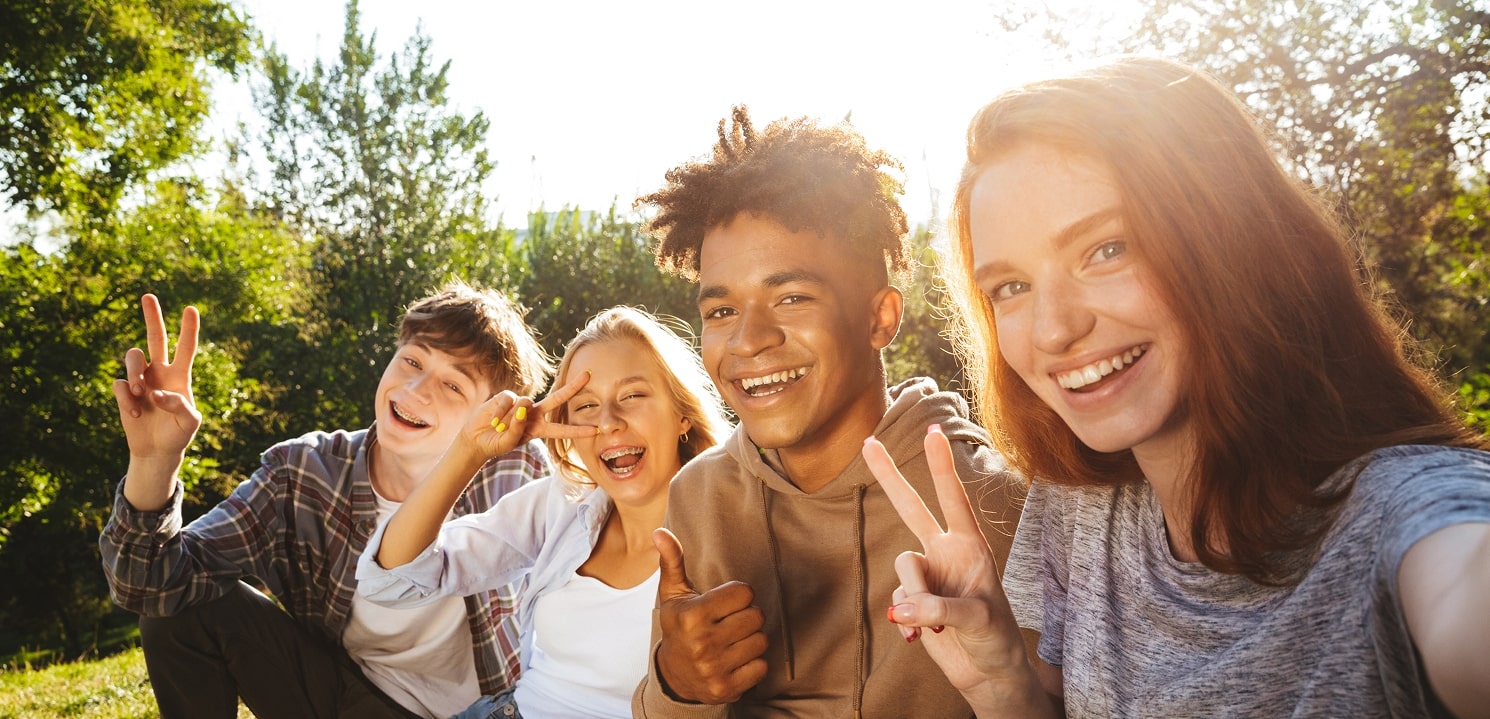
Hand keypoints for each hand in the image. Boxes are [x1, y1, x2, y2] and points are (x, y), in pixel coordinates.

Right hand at [111, 294, 201, 464]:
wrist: (157, 451)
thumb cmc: (179, 435)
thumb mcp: (189, 423)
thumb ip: (179, 406)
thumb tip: (156, 393)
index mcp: (180, 375)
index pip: (186, 348)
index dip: (188, 329)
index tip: (191, 308)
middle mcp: (160, 372)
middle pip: (155, 338)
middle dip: (152, 317)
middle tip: (148, 296)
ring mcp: (141, 380)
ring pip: (133, 357)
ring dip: (134, 372)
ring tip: (139, 392)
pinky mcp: (125, 392)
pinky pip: (120, 384)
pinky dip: (126, 399)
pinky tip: (135, 414)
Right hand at [456, 371, 597, 460]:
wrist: (476, 438)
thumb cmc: (495, 443)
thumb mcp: (508, 442)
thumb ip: (517, 428)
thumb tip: (523, 407)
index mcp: (539, 429)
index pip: (562, 429)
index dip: (578, 430)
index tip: (596, 430)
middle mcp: (534, 414)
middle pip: (557, 399)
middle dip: (573, 387)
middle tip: (588, 375)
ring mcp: (521, 404)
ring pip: (526, 403)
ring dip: (511, 418)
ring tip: (498, 427)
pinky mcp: (507, 396)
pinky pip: (509, 401)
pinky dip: (500, 412)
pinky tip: (493, 420)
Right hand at [653, 527, 767, 703]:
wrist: (674, 676)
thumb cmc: (679, 627)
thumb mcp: (673, 594)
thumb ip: (673, 561)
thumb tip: (660, 532)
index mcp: (692, 615)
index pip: (745, 592)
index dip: (738, 595)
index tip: (724, 603)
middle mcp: (703, 643)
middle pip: (756, 616)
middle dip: (746, 616)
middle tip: (729, 622)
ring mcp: (715, 668)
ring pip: (761, 641)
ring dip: (751, 639)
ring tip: (732, 641)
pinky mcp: (727, 688)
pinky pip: (762, 666)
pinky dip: (753, 663)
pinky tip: (735, 660)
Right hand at [861, 425, 1029, 691]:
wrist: (988, 673)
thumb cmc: (997, 640)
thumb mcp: (977, 621)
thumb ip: (939, 608)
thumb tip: (901, 608)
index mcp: (970, 547)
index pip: (953, 499)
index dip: (942, 466)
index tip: (934, 431)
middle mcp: (945, 553)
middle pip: (911, 507)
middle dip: (890, 477)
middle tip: (868, 443)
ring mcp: (927, 575)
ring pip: (902, 569)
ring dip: (914, 599)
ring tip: (934, 625)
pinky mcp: (913, 600)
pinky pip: (896, 600)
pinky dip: (905, 622)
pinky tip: (921, 638)